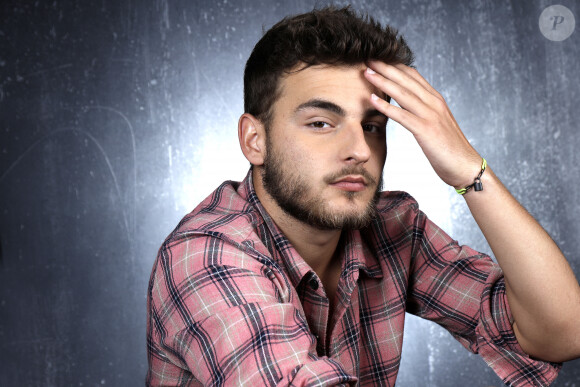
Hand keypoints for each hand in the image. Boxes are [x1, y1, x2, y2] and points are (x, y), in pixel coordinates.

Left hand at [364, 61, 480, 188]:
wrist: (466, 166)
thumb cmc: (449, 149)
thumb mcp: (436, 124)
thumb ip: (424, 112)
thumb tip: (409, 106)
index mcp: (436, 100)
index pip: (413, 76)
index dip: (395, 66)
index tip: (378, 59)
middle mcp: (434, 103)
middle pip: (406, 79)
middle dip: (385, 67)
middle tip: (367, 57)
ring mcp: (430, 115)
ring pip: (403, 93)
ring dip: (383, 81)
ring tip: (366, 72)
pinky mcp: (426, 130)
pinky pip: (402, 115)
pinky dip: (386, 106)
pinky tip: (372, 99)